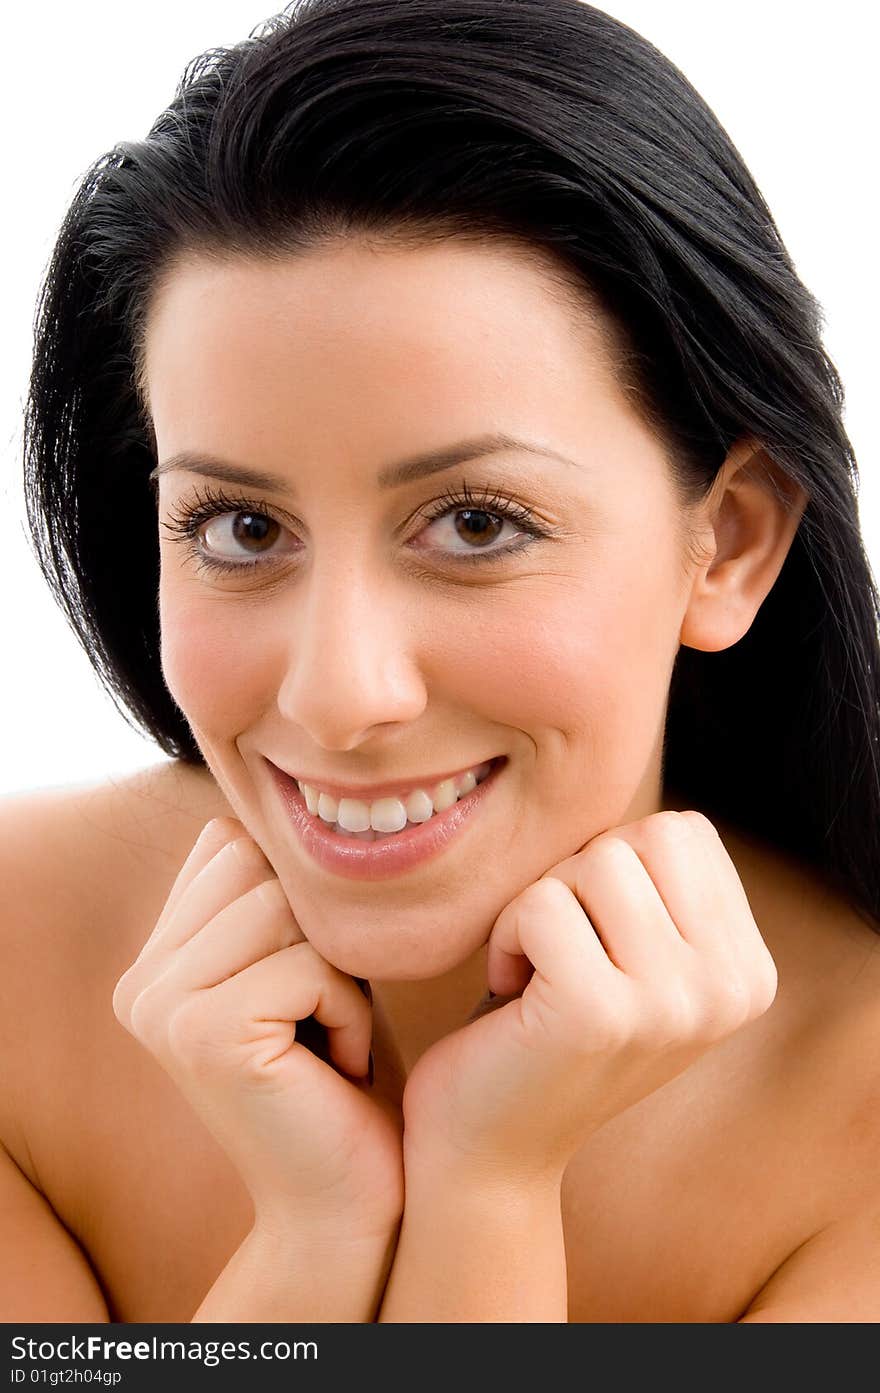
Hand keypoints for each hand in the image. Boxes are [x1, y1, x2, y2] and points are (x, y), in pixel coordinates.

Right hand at [112, 817, 402, 1238]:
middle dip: (319, 930)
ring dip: (340, 970)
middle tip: (324, 1012)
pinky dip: (349, 1008)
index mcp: (155, 959)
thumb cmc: (340, 1071)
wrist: (343, 1198)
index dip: (299, 896)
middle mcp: (141, 980)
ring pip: (285, 907)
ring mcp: (162, 1006)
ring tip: (329, 1034)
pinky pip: (310, 962)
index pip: (232, 844)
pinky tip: (336, 1064)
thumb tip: (284, 802)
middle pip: (258, 866)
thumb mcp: (299, 964)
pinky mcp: (203, 1033)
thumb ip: (267, 894)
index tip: (311, 980)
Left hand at [402, 810, 777, 1182]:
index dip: (613, 867)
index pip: (683, 831)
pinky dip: (505, 936)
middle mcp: (731, 989)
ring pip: (593, 861)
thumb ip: (657, 882)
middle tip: (556, 954)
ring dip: (539, 907)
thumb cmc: (544, 1026)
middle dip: (577, 880)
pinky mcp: (600, 1013)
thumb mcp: (632, 952)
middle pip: (643, 837)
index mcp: (747, 969)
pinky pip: (540, 902)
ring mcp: (674, 1005)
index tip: (591, 940)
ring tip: (535, 973)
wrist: (491, 1147)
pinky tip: (508, 994)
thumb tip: (625, 763)